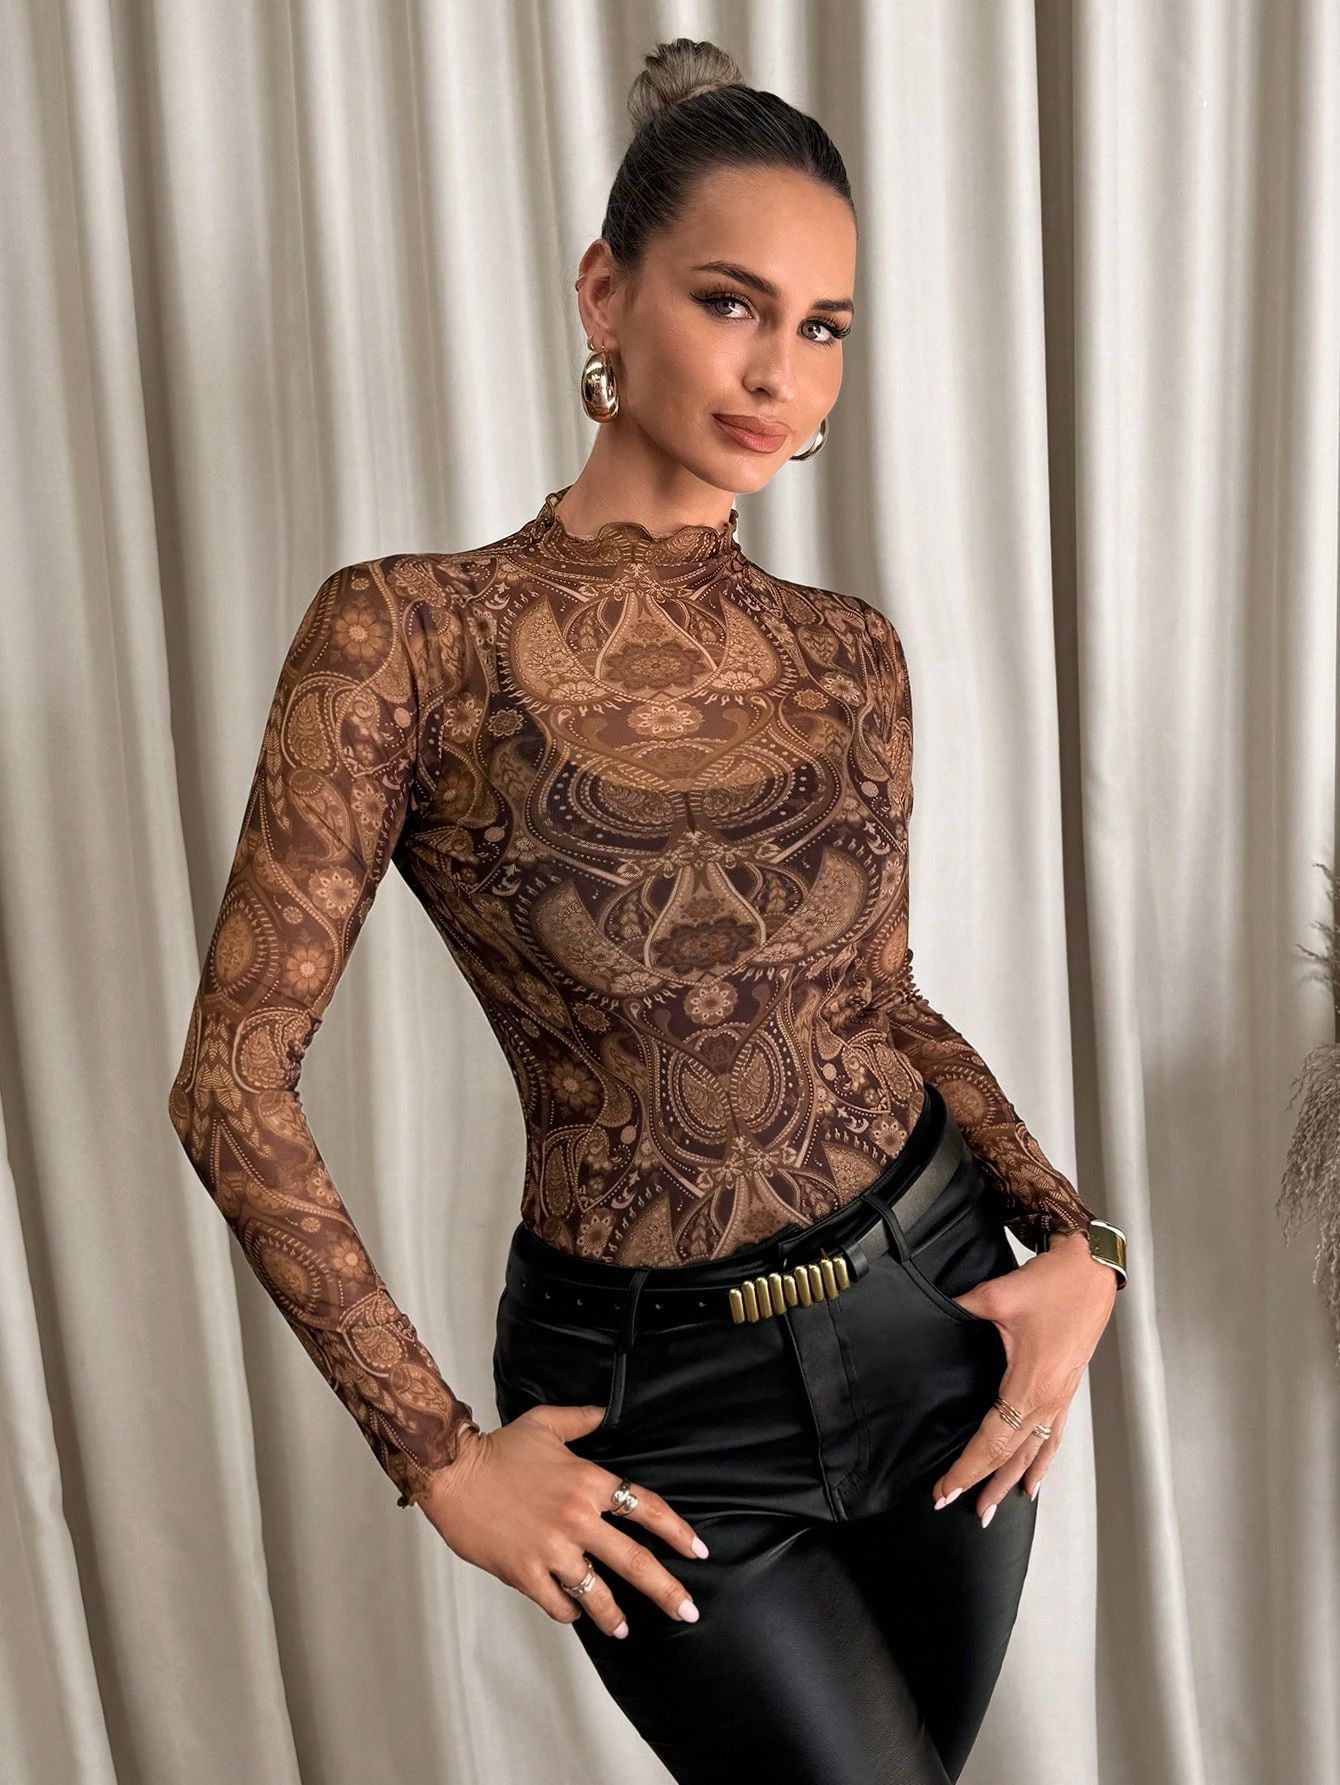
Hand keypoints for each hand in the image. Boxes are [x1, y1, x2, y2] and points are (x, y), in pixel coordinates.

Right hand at [416, 1402, 709, 1638]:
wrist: (452, 1473)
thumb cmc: (500, 1448)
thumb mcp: (545, 1423)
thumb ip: (581, 1420)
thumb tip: (606, 1412)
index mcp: (589, 1482)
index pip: (646, 1508)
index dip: (677, 1531)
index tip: (697, 1550)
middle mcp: (578, 1519)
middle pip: (635, 1561)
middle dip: (666, 1590)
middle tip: (688, 1610)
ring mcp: (553, 1550)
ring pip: (597, 1593)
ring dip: (614, 1616)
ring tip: (624, 1630)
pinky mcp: (526, 1573)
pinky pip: (558, 1603)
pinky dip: (569, 1611)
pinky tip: (574, 1614)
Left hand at [929, 1229, 1117, 1524]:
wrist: (1089, 1271)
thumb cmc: (1051, 1284)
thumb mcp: (996, 1296)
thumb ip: (960, 1310)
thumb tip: (931, 1314)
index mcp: (1029, 1385)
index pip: (991, 1442)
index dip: (966, 1469)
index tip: (943, 1489)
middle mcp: (1047, 1400)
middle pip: (1010, 1456)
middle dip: (982, 1483)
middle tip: (955, 1505)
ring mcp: (1060, 1399)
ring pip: (1032, 1453)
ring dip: (1010, 1482)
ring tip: (991, 1509)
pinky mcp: (1066, 1391)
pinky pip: (1052, 1438)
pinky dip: (1041, 1463)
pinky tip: (1033, 1483)